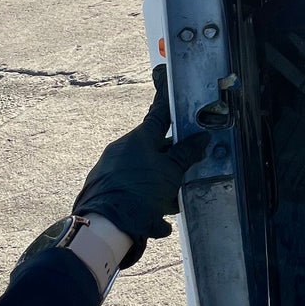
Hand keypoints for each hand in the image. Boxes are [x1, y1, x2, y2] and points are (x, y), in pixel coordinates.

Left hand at [73, 66, 209, 264]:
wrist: (106, 224)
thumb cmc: (141, 192)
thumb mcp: (171, 173)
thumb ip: (186, 154)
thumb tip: (201, 138)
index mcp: (140, 137)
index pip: (159, 113)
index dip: (167, 101)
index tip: (167, 81)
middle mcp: (122, 147)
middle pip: (153, 145)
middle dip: (170, 157)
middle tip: (184, 171)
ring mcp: (110, 166)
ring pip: (142, 167)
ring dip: (158, 180)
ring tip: (170, 201)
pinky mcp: (103, 185)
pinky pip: (130, 184)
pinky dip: (144, 194)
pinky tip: (153, 215)